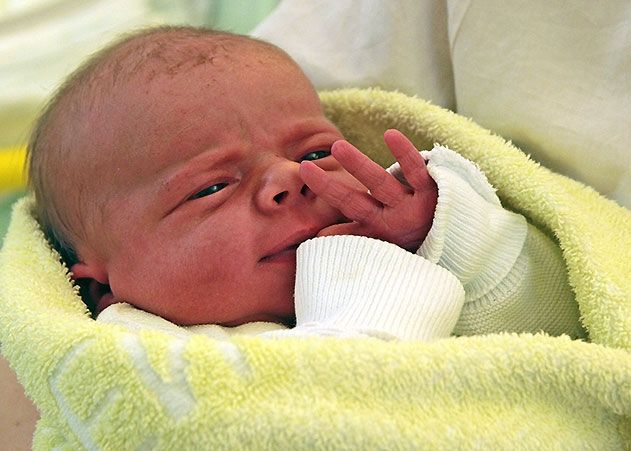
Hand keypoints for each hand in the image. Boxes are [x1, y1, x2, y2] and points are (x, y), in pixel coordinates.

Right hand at [299, 129, 437, 250]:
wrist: (462, 241)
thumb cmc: (413, 235)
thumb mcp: (382, 237)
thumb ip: (351, 234)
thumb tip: (319, 238)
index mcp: (379, 227)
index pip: (346, 208)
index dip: (325, 191)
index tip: (304, 172)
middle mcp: (393, 218)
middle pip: (358, 200)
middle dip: (332, 186)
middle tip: (306, 169)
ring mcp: (413, 205)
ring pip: (381, 184)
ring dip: (359, 167)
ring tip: (338, 147)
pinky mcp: (434, 191)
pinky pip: (417, 171)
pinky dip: (405, 153)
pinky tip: (390, 135)